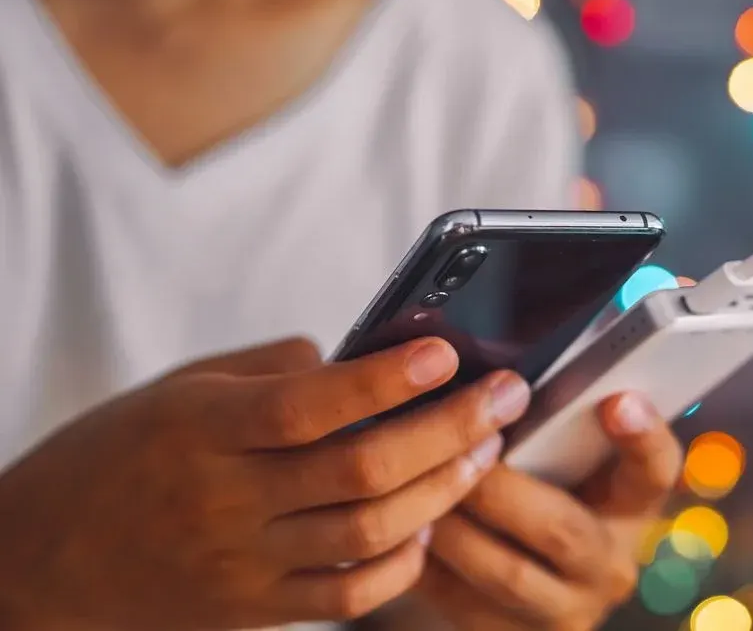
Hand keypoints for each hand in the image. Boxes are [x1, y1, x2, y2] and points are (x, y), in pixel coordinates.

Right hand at [0, 337, 530, 629]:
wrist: (43, 562)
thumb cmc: (116, 456)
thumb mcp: (178, 390)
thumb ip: (269, 373)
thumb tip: (359, 361)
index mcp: (200, 431)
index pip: (308, 405)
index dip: (385, 379)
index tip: (446, 353)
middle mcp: (225, 501)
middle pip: (360, 470)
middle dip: (448, 430)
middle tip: (502, 397)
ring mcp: (243, 564)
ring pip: (368, 534)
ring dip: (441, 490)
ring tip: (485, 451)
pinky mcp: (256, 608)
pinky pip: (348, 597)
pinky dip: (402, 563)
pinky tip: (431, 524)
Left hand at [414, 393, 682, 630]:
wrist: (529, 579)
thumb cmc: (539, 488)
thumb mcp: (561, 459)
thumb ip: (551, 426)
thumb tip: (501, 380)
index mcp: (631, 505)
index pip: (655, 468)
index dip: (642, 436)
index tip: (616, 400)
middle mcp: (609, 564)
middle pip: (562, 529)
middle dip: (498, 488)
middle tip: (454, 449)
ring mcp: (566, 610)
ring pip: (505, 574)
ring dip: (453, 527)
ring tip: (411, 486)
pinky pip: (464, 606)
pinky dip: (428, 564)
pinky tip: (400, 528)